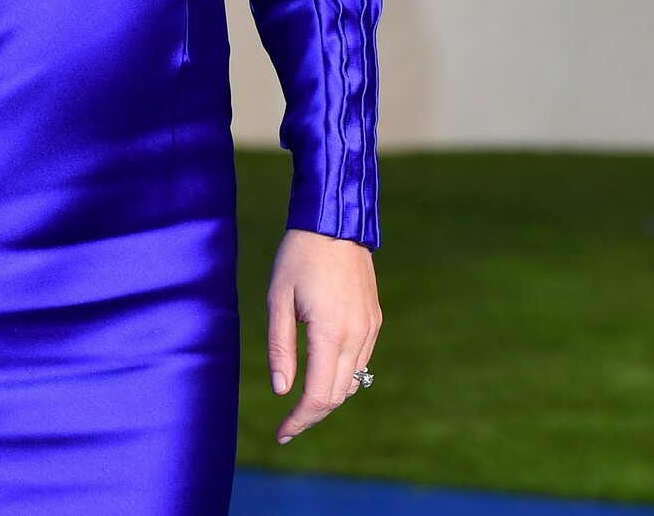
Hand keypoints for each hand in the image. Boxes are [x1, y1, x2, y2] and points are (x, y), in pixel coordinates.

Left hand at [267, 228, 380, 444]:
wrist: (335, 221)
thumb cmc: (299, 256)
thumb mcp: (278, 299)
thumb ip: (281, 347)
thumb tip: (282, 391)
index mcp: (331, 333)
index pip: (318, 396)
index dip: (299, 419)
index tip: (281, 433)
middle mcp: (357, 336)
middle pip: (338, 396)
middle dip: (312, 415)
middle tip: (288, 424)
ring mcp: (370, 328)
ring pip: (353, 383)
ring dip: (328, 397)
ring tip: (302, 403)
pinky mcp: (374, 320)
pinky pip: (362, 362)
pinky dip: (342, 376)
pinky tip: (323, 373)